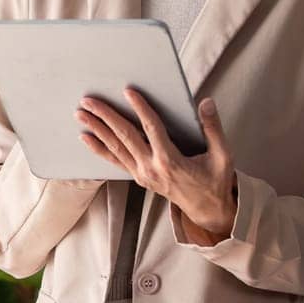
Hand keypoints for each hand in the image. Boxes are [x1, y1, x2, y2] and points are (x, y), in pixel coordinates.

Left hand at [75, 88, 237, 240]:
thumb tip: (205, 102)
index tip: (128, 92)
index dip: (140, 108)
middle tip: (89, 100)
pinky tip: (86, 138)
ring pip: (116, 148)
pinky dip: (99, 148)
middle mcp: (152, 168)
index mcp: (171, 161)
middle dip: (105, 116)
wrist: (207, 210)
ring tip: (81, 113)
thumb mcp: (222, 156)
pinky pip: (115, 161)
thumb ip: (213, 128)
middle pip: (125, 136)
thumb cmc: (215, 182)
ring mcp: (143, 174)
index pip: (151, 129)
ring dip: (97, 129)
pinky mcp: (139, 177)